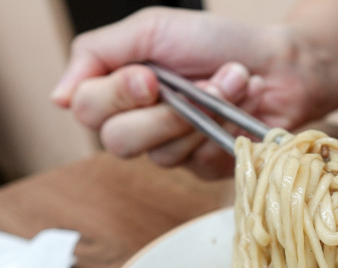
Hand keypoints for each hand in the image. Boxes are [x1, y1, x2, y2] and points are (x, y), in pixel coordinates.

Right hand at [52, 7, 312, 177]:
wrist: (280, 64)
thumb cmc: (217, 42)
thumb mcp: (151, 29)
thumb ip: (96, 53)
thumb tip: (57, 96)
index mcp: (119, 89)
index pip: (86, 110)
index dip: (115, 96)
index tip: (149, 77)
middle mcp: (140, 123)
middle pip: (118, 142)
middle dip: (163, 112)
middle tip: (193, 85)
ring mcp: (172, 149)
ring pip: (160, 155)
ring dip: (201, 113)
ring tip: (229, 84)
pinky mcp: (204, 169)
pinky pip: (197, 164)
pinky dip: (222, 130)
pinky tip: (239, 109)